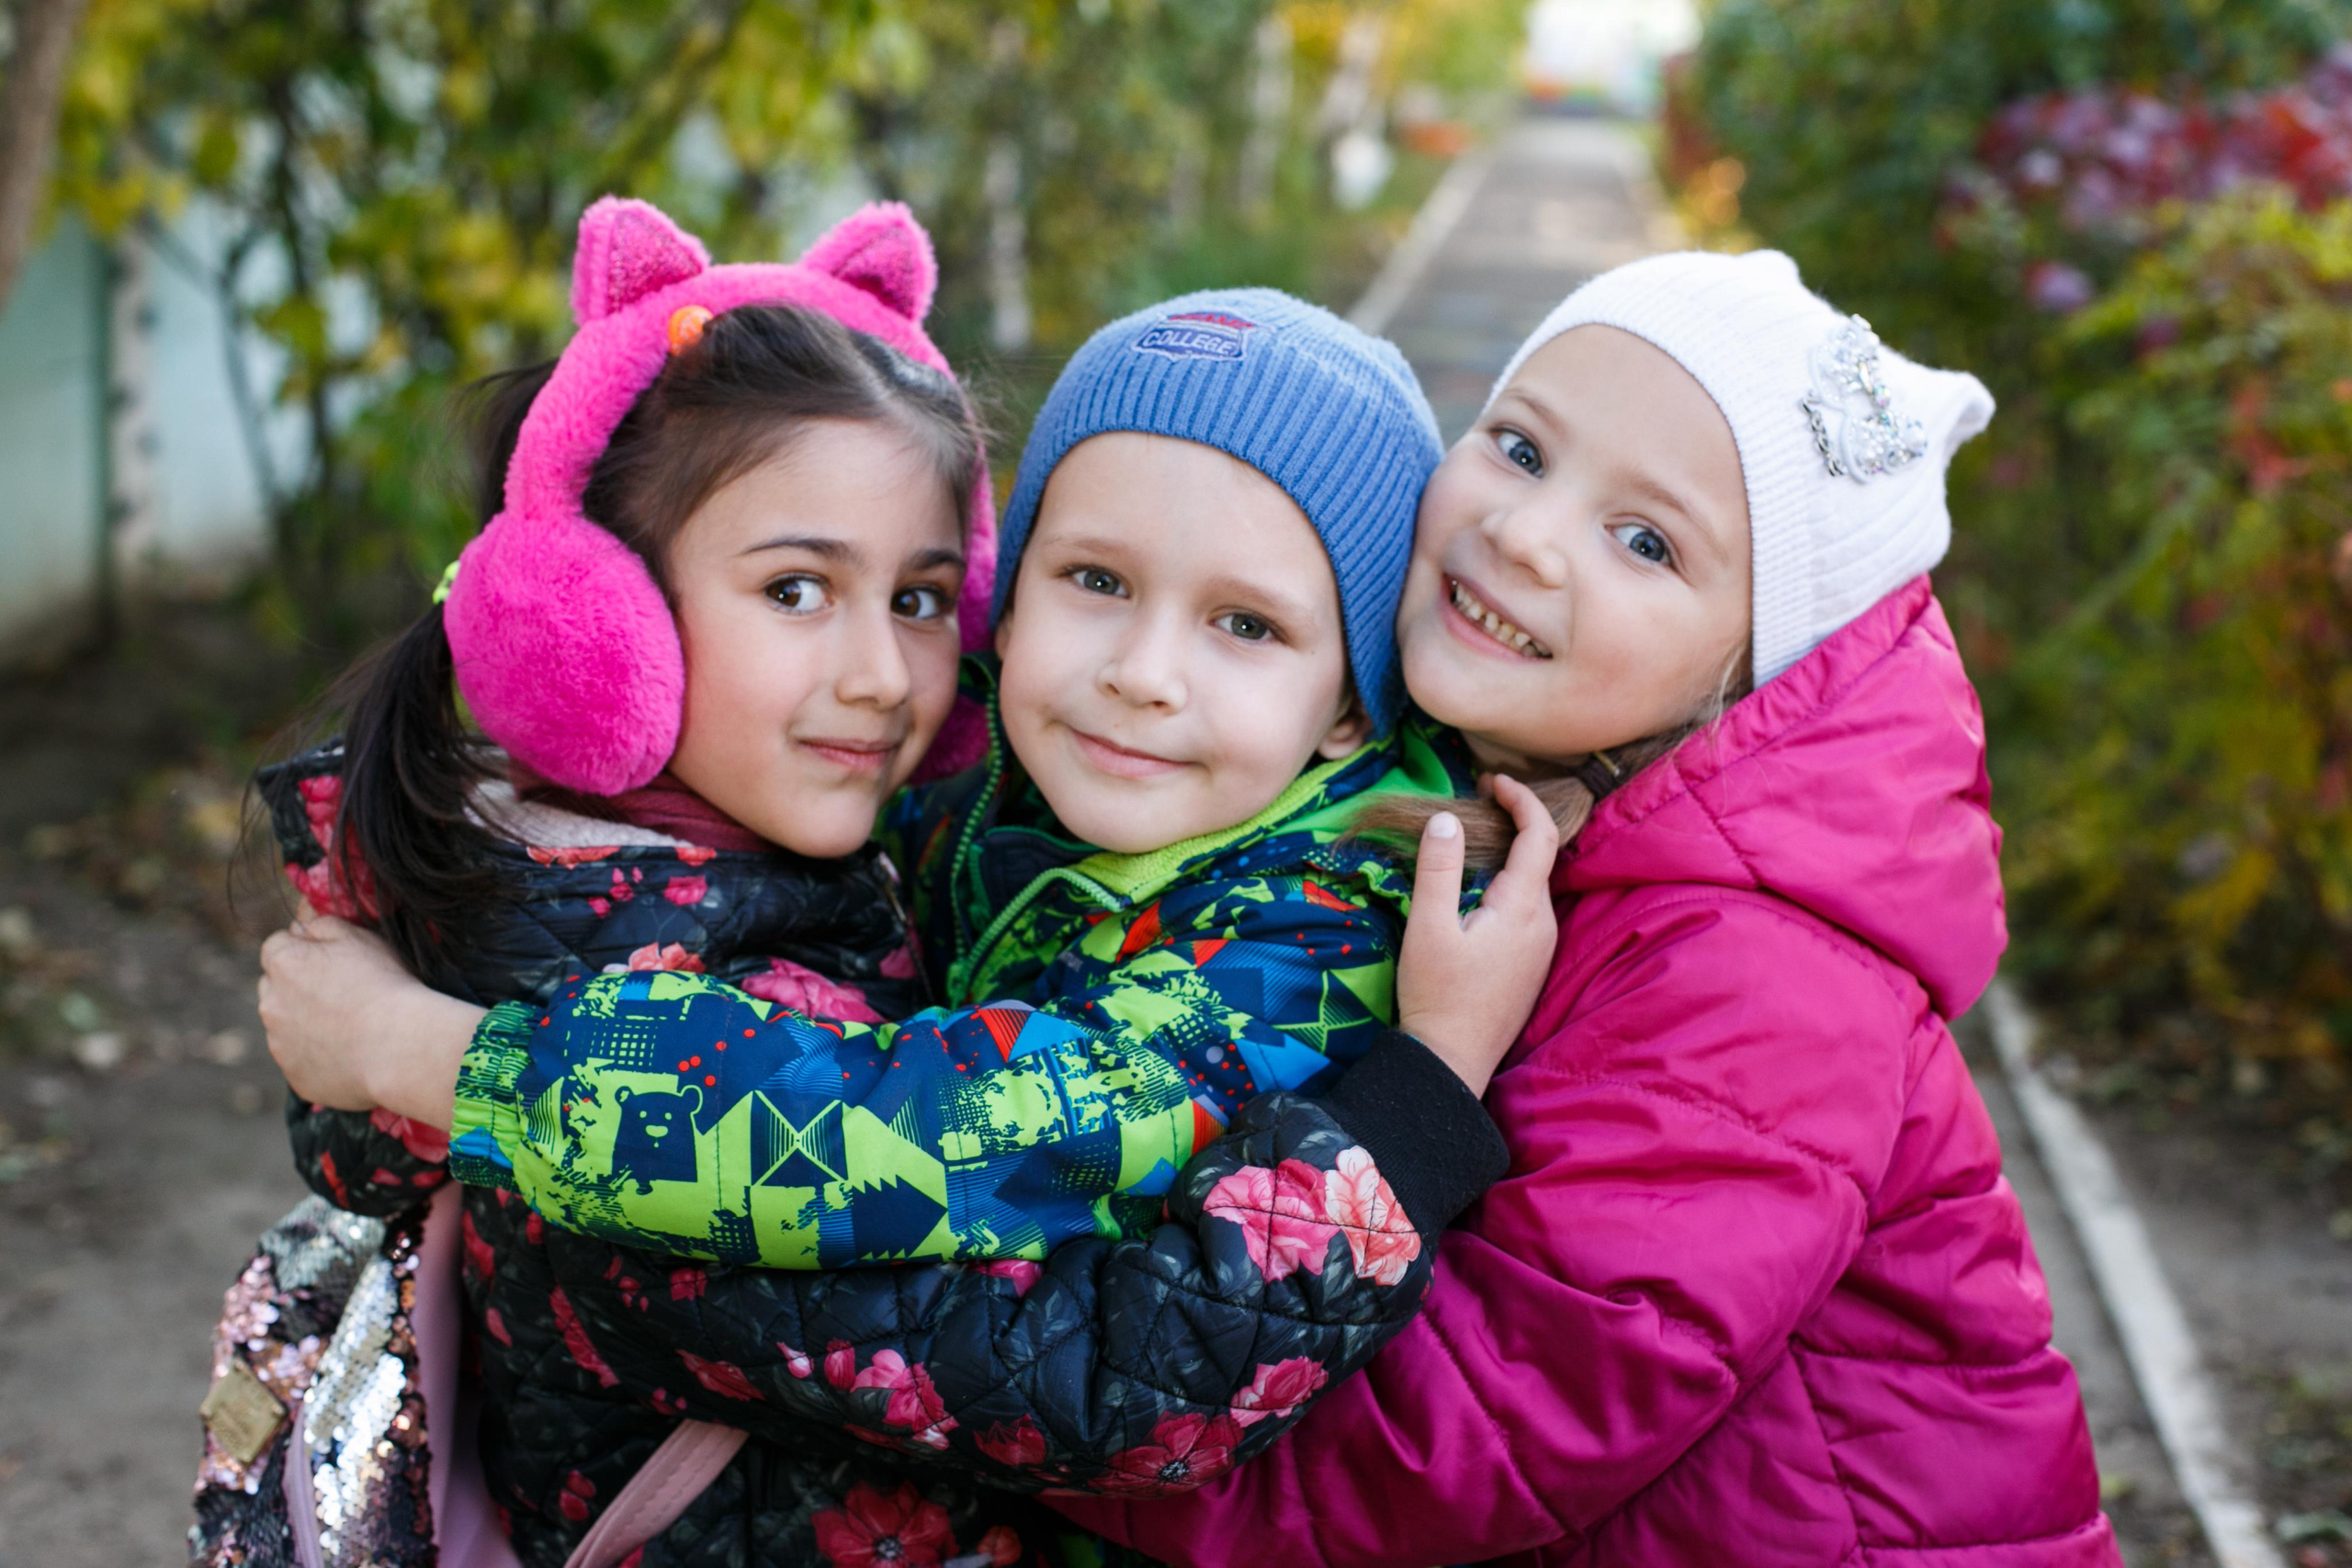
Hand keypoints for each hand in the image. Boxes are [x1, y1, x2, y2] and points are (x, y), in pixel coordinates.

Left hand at [257, 915, 484, 1128]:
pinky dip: (320, 1057)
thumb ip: (322, 923)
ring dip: (307, 1023)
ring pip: (286, 1027)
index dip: (305, 950)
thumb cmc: (386, 985)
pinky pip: (303, 1062)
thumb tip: (301, 918)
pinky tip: (352, 1054)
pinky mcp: (297, 1079)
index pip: (277, 945)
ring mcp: (280, 1045)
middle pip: (275, 988)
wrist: (401, 1047)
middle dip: (297, 987)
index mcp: (283, 963)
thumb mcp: (360, 936)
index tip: (333, 960)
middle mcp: (271, 1004)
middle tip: (341, 993)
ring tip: (351, 1027)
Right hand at [1395, 776, 1560, 1096]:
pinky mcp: (1530, 965)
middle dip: (1516, 819)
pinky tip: (1480, 888)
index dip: (1522, 798)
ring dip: (1512, 853)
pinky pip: (1528, 908)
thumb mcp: (1428, 927)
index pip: (1541, 834)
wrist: (1452, 1062)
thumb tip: (1449, 818)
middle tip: (1477, 800)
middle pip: (1542, 855)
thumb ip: (1439, 869)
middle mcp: (1544, 925)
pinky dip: (1510, 881)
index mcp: (1523, 908)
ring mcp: (1540, 948)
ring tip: (1474, 837)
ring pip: (1535, 884)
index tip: (1492, 779)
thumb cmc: (1437, 994)